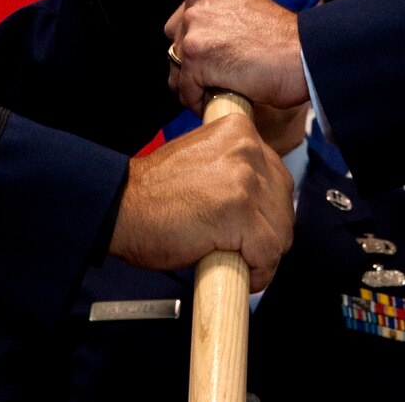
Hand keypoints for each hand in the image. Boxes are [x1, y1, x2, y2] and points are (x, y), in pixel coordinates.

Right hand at [108, 113, 294, 290]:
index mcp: (239, 130)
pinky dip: (260, 272)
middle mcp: (247, 148)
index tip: (253, 226)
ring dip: (266, 254)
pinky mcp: (239, 213)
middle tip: (246, 249)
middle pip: (284, 203)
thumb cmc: (155, 194)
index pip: (276, 176)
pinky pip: (268, 253)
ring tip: (242, 262)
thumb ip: (235, 168)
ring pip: (281, 230)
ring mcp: (244, 180)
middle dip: (269, 232)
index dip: (266, 209)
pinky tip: (244, 275)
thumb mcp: (204, 161)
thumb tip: (264, 199)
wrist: (121, 208)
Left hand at [165, 0, 308, 113]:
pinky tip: (217, 103)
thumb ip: (225, 16)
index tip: (211, 57)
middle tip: (214, 77)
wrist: (303, 56)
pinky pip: (186, 90)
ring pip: (177, 67)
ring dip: (193, 84)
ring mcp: (195, 27)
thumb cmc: (286, 41)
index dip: (197, 41)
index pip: (186, 17)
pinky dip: (199, 101)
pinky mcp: (195, 56)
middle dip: (191, 62)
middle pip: (175, 40)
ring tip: (216, 92)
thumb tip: (210, 42)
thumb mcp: (250, 10)